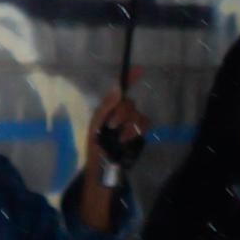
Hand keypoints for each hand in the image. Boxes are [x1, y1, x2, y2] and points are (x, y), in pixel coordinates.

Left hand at [70, 83, 147, 226]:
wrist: (104, 170)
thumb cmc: (95, 149)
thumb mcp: (96, 126)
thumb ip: (106, 107)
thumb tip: (118, 87)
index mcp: (108, 110)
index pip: (120, 91)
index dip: (129, 79)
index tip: (139, 69)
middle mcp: (120, 115)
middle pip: (130, 103)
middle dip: (122, 113)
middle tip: (112, 126)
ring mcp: (131, 125)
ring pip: (138, 114)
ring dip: (128, 125)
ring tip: (119, 138)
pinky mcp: (139, 134)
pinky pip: (144, 125)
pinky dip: (135, 132)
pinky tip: (127, 140)